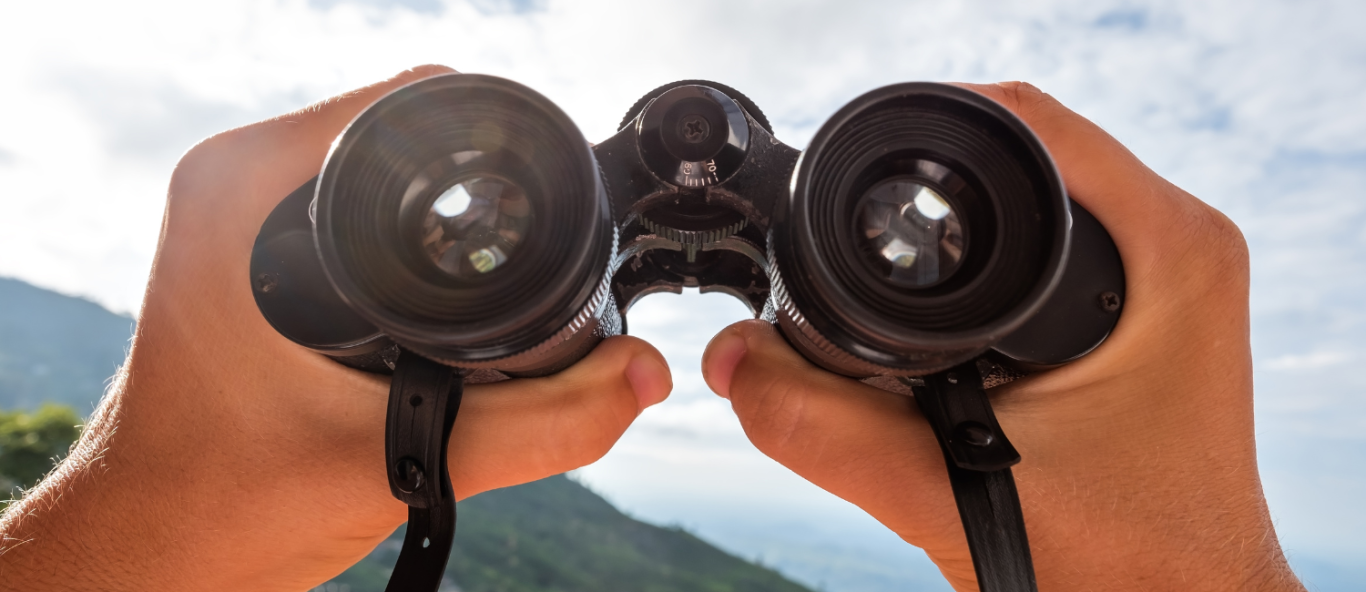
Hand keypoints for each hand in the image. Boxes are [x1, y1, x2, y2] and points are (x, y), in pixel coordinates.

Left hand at [0, 66, 672, 590]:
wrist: (150, 546)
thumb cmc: (227, 505)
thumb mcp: (406, 459)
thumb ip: (547, 421)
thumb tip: (645, 373)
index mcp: (244, 190)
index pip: (416, 105)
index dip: (499, 149)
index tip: (547, 221)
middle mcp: (232, 179)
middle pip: (407, 137)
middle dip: (478, 200)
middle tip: (516, 288)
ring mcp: (235, 208)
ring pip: (384, 175)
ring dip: (443, 227)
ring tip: (474, 309)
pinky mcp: (247, 245)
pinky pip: (353, 208)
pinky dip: (407, 247)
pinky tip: (433, 314)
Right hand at [702, 82, 1301, 590]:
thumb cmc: (1121, 567)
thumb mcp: (953, 494)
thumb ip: (826, 430)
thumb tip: (730, 362)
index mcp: (1169, 252)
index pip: (1023, 125)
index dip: (918, 132)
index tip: (843, 189)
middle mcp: (1180, 243)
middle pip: (1018, 156)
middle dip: (923, 196)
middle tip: (853, 259)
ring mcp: (1168, 274)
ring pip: (1029, 201)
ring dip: (951, 233)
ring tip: (891, 290)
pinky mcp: (1145, 305)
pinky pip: (1049, 244)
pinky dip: (981, 268)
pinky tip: (940, 322)